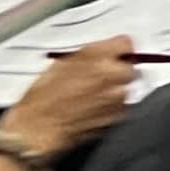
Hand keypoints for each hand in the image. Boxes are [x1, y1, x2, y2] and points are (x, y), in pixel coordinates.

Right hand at [0, 39, 135, 156]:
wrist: (38, 128)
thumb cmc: (42, 99)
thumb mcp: (61, 63)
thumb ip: (90, 55)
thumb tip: (103, 52)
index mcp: (98, 57)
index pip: (126, 43)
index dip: (119, 48)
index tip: (115, 53)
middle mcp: (112, 75)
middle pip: (131, 66)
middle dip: (119, 70)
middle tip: (101, 75)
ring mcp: (117, 98)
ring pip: (127, 88)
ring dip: (116, 89)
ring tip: (92, 94)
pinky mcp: (116, 117)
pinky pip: (121, 106)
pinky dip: (111, 105)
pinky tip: (92, 107)